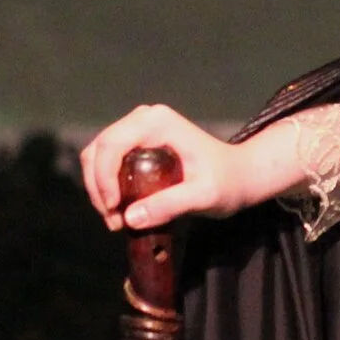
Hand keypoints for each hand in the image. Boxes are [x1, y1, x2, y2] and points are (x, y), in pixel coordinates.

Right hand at [78, 104, 272, 230]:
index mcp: (158, 122)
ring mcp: (138, 129)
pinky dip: (105, 186)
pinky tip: (120, 210)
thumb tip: (130, 218)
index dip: (104, 179)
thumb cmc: (228, 181)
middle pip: (98, 150)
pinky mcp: (137, 142)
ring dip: (99, 189)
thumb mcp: (204, 196)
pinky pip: (107, 161)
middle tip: (114, 221)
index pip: (112, 145)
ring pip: (97, 156)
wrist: (241, 175)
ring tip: (116, 220)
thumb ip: (170, 205)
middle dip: (98, 188)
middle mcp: (144, 118)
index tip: (115, 210)